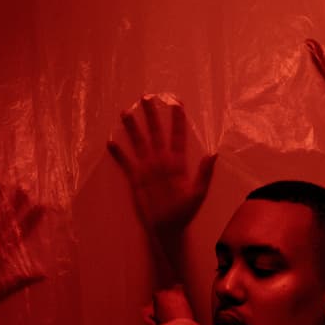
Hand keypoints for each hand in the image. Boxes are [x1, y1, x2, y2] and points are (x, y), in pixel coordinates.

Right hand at [107, 94, 216, 239]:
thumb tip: (213, 153)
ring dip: (133, 128)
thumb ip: (205, 174)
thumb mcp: (198, 194)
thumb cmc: (184, 213)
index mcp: (178, 163)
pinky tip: (111, 142)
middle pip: (156, 133)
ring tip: (125, 112)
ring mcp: (148, 168)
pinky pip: (126, 163)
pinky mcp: (136, 178)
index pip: (178, 136)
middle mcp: (162, 161)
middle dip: (152, 115)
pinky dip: (119, 153)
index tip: (177, 102)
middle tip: (146, 97)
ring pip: (139, 143)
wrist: (167, 228)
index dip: (178, 120)